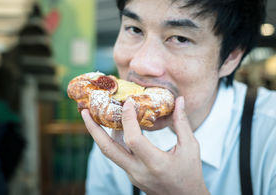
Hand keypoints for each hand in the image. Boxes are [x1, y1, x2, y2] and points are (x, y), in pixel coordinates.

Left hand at [81, 96, 209, 194]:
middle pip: (107, 150)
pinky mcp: (131, 175)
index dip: (128, 119)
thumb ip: (182, 123)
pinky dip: (114, 140)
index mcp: (155, 163)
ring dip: (100, 134)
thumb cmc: (190, 174)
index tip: (128, 102)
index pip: (133, 139)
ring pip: (110, 153)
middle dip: (93, 130)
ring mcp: (132, 175)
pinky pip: (118, 156)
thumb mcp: (190, 147)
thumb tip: (179, 100)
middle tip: (84, 112)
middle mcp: (138, 171)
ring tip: (95, 115)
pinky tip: (117, 127)